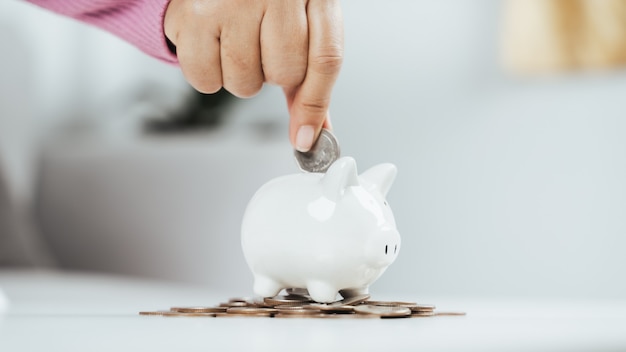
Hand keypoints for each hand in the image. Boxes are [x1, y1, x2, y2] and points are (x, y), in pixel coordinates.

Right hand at [164, 0, 343, 151]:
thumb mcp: (299, 25)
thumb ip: (310, 78)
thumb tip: (314, 132)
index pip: (326, 58)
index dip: (315, 104)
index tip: (305, 138)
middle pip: (285, 75)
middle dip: (271, 74)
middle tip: (259, 47)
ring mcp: (233, 2)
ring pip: (244, 83)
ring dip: (239, 76)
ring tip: (233, 41)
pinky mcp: (194, 16)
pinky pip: (205, 79)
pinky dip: (207, 74)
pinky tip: (211, 45)